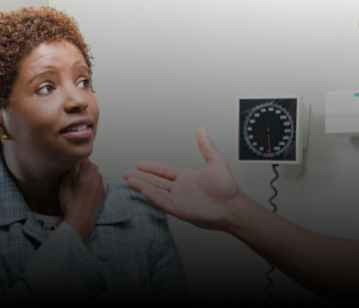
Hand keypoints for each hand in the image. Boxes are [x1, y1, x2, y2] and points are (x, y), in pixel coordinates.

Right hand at [60, 158, 107, 242]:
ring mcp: (102, 184)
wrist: (81, 221)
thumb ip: (70, 169)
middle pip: (90, 164)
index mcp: (88, 172)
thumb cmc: (71, 204)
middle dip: (82, 166)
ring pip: (96, 172)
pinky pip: (100, 181)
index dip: (75, 159)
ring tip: (79, 180)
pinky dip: (94, 180)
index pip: (83, 157)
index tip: (70, 162)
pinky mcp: (104, 192)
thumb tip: (73, 160)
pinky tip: (87, 185)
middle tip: (73, 172)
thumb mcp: (65, 183)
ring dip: (88, 173)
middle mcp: (98, 177)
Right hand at [124, 127, 245, 230]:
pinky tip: (142, 189)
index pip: (164, 171)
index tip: (140, 164)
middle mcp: (180, 188)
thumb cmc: (227, 189)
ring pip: (155, 191)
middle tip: (127, 173)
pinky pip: (161, 201)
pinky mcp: (179, 209)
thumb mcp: (216, 162)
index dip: (152, 167)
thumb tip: (202, 130)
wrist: (231, 207)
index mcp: (187, 177)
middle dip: (140, 177)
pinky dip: (151, 195)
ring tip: (129, 180)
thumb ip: (206, 146)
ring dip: (142, 185)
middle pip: (155, 181)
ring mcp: (178, 199)